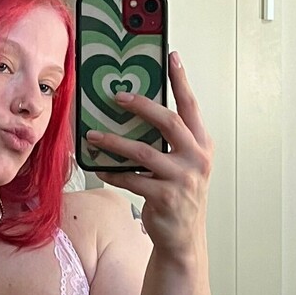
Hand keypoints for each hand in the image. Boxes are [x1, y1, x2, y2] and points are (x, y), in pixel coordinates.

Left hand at [84, 50, 213, 264]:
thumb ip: (169, 140)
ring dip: (114, 141)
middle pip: (169, 122)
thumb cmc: (179, 194)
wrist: (184, 238)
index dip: (181, 80)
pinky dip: (113, 172)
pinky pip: (132, 179)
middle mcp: (196, 159)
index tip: (171, 56)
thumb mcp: (183, 163)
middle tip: (118, 96)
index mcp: (202, 144)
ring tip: (93, 136)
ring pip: (143, 152)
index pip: (191, 105)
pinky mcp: (166, 198)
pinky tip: (99, 167)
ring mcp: (183, 179)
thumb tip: (134, 111)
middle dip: (142, 105)